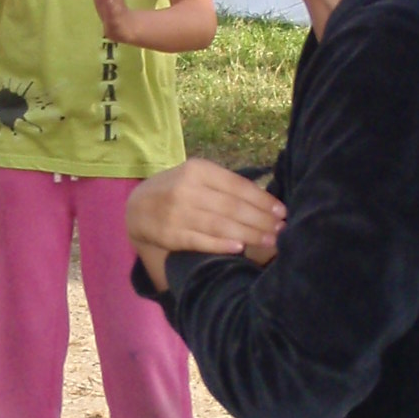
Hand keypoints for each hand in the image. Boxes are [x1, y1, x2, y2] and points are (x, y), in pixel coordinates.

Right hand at [127, 160, 285, 278]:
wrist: (137, 207)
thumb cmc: (177, 191)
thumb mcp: (197, 178)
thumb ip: (225, 186)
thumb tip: (266, 202)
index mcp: (199, 170)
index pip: (238, 185)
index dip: (262, 200)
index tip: (282, 211)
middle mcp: (187, 188)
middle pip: (232, 207)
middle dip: (261, 220)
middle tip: (282, 230)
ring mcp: (176, 212)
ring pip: (220, 224)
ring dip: (249, 234)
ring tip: (270, 241)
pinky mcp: (168, 234)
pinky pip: (200, 240)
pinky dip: (221, 244)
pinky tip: (239, 248)